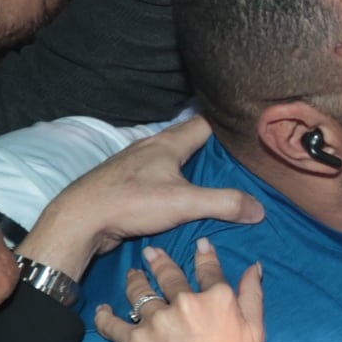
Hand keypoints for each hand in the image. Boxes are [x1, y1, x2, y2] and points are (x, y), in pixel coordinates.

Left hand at [17, 116, 261, 275]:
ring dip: (190, 165)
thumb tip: (260, 209)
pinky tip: (180, 195)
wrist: (81, 218)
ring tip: (214, 178)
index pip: (205, 123)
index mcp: (167, 143)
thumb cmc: (131, 201)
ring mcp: (135, 164)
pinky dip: (173, 180)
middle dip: (211, 147)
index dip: (227, 125)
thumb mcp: (185, 201)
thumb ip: (224, 203)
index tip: (247, 133)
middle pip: (188, 139)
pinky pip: (158, 175)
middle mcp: (150, 147)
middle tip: (237, 159)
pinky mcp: (125, 182)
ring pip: (171, 157)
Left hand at [92, 240, 265, 341]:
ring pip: (140, 292)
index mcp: (217, 299)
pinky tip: (103, 310)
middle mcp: (186, 302)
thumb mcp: (255, 335)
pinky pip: (114, 323)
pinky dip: (106, 316)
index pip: (209, 269)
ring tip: (133, 276)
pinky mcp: (134, 339)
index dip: (205, 255)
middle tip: (152, 252)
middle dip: (160, 261)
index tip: (200, 244)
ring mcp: (157, 320)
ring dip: (135, 281)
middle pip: (169, 274)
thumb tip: (254, 268)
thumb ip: (253, 297)